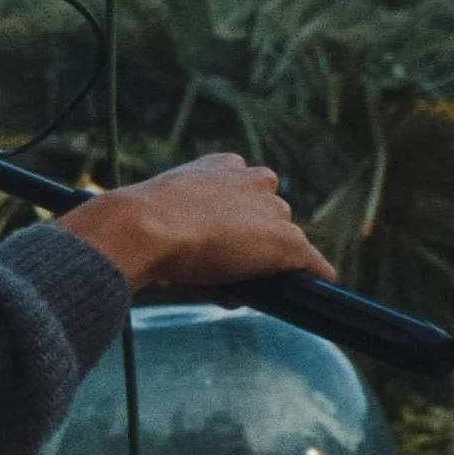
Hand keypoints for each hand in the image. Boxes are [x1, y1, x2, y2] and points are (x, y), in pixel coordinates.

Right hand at [61, 152, 337, 292]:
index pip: (245, 189)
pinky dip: (313, 276)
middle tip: (222, 264)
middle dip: (253, 237)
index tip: (215, 235)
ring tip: (230, 284)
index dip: (232, 217)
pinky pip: (314, 264)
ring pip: (284, 242)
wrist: (145, 226)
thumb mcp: (160, 208)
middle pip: (270, 215)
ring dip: (267, 260)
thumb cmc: (139, 220)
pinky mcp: (289, 243)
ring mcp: (274, 212)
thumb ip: (179, 219)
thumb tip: (178, 260)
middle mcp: (255, 180)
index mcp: (223, 165)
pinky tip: (313, 289)